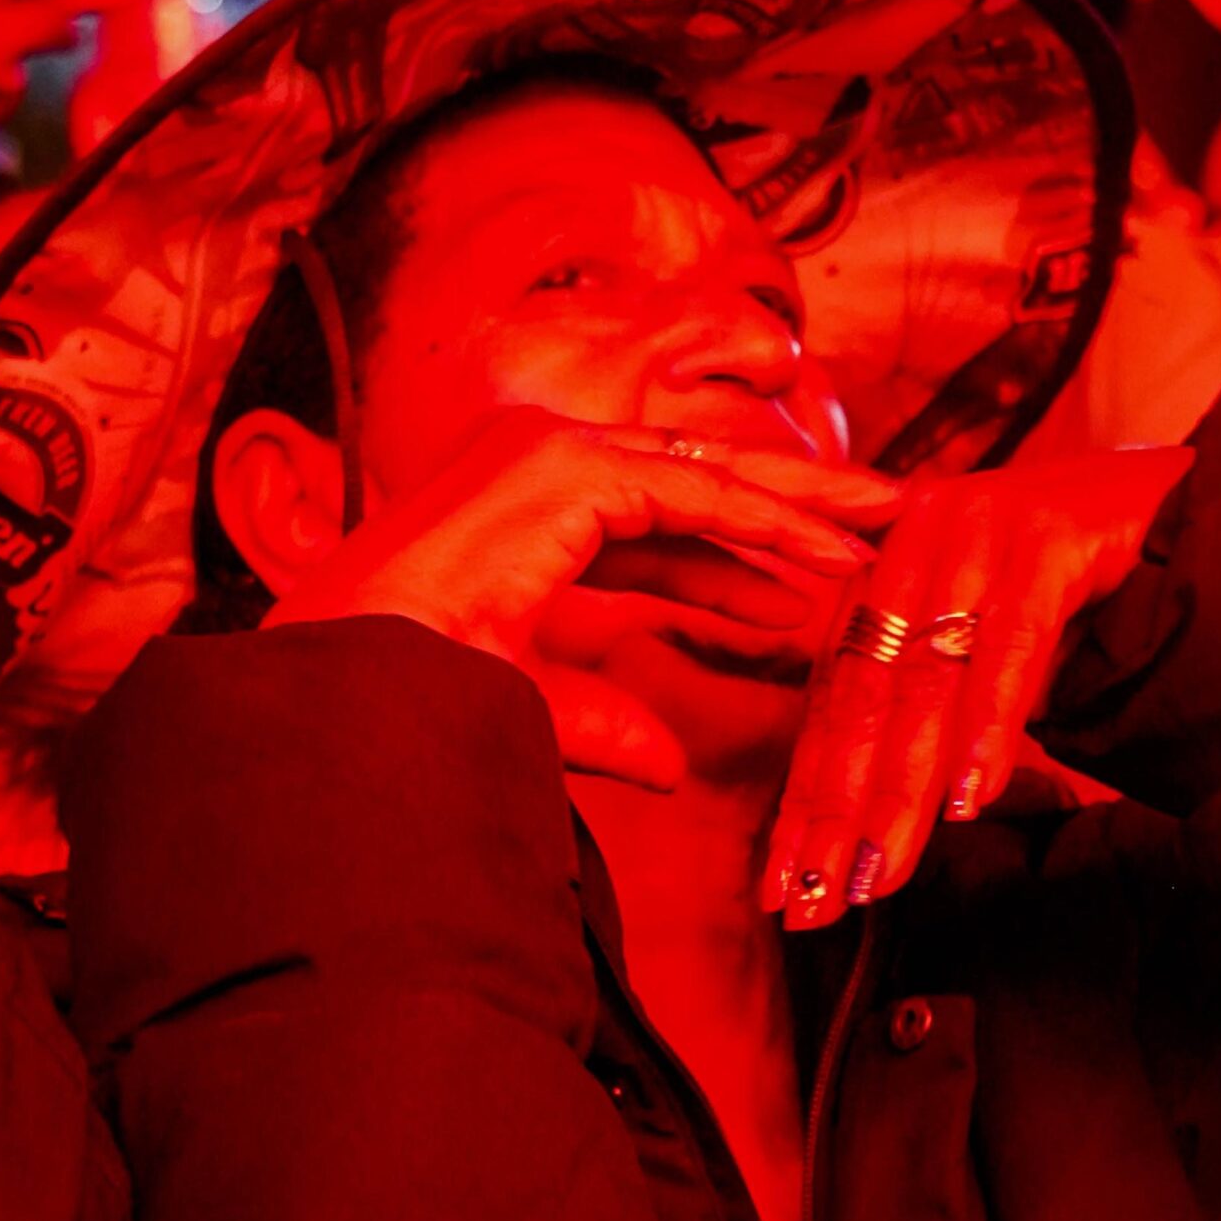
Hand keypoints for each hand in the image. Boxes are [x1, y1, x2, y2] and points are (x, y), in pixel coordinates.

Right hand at [265, 408, 901, 785]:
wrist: (338, 699)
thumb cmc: (403, 704)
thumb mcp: (528, 705)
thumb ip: (599, 720)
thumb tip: (668, 765)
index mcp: (516, 509)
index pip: (652, 523)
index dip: (733, 558)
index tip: (806, 592)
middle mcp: (531, 462)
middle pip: (692, 485)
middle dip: (792, 504)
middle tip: (880, 519)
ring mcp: (544, 455)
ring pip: (707, 478)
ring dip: (800, 507)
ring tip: (882, 529)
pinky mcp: (562, 470)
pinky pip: (693, 495)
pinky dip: (766, 524)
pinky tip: (831, 556)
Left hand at [762, 446, 1191, 924]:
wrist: (1196, 500)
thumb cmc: (1085, 588)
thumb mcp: (990, 653)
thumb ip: (937, 718)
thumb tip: (877, 827)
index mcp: (890, 569)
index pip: (834, 703)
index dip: (807, 800)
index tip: (781, 888)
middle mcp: (918, 542)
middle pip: (864, 700)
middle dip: (834, 812)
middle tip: (813, 902)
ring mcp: (979, 533)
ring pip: (926, 684)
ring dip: (900, 790)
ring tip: (878, 874)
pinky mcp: (1049, 536)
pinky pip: (1011, 647)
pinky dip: (988, 726)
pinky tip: (972, 798)